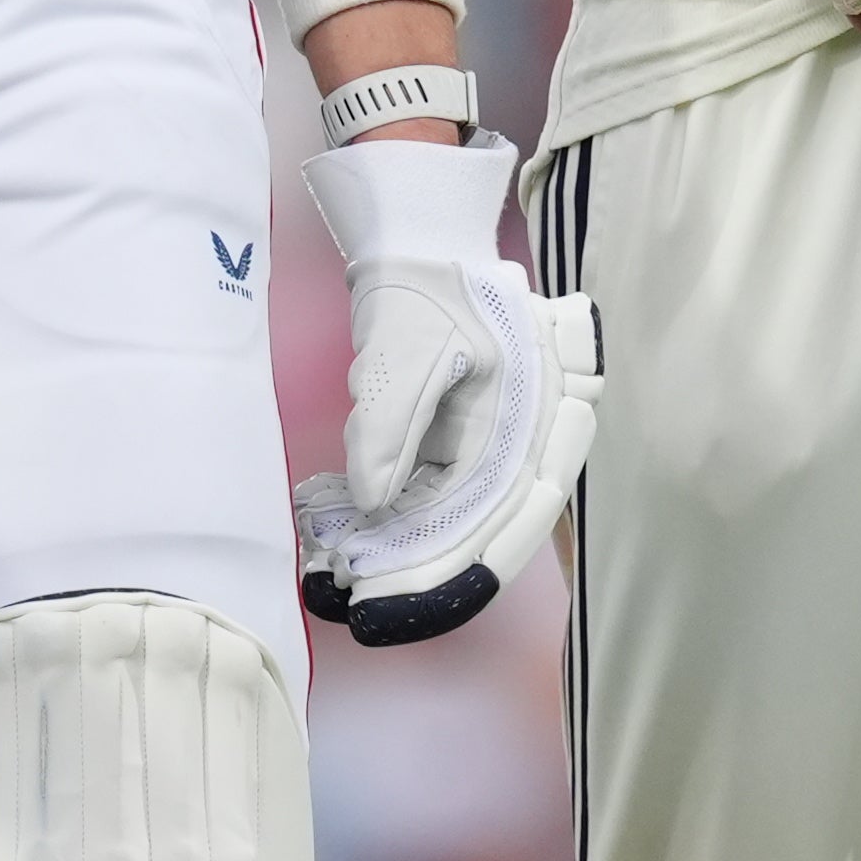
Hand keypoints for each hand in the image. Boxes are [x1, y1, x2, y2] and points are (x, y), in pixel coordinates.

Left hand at [293, 136, 600, 644]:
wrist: (426, 250)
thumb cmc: (432, 291)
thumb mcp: (409, 352)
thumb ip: (390, 428)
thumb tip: (371, 502)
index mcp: (536, 433)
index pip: (502, 532)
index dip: (445, 581)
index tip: (384, 610)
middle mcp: (521, 457)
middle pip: (470, 540)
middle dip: (407, 579)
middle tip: (342, 601)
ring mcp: (487, 458)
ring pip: (443, 526)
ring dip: (390, 555)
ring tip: (325, 572)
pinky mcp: (451, 453)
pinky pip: (421, 500)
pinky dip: (381, 521)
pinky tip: (329, 528)